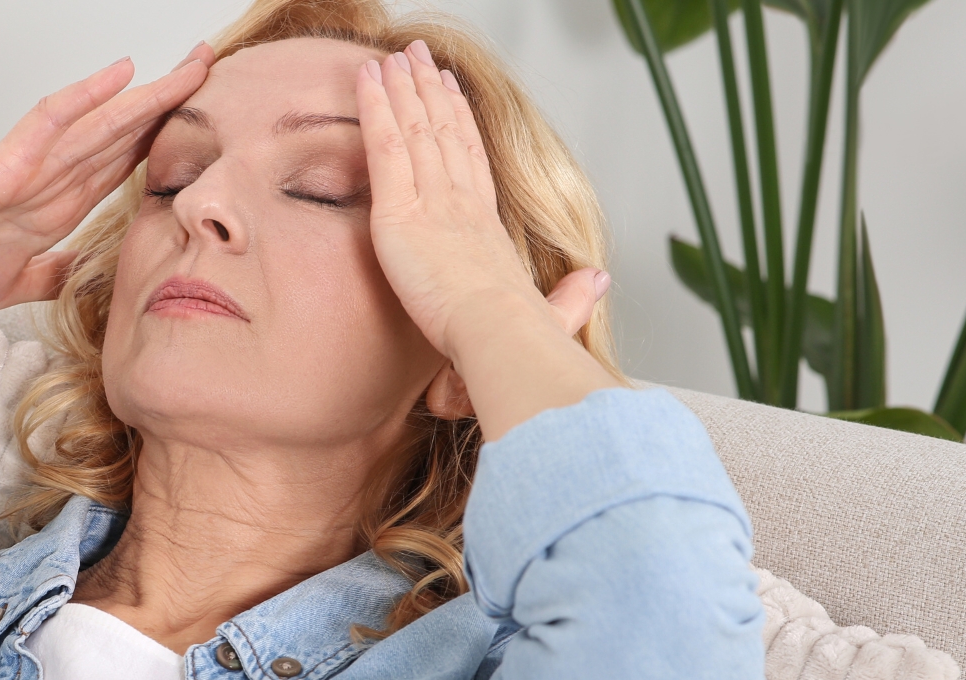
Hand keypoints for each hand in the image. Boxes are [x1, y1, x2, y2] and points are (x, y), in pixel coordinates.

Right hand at [0, 45, 216, 314]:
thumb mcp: (12, 286)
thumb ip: (52, 274)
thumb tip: (87, 273)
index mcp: (52, 209)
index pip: (118, 168)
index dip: (161, 146)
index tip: (202, 132)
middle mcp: (47, 182)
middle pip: (121, 137)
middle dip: (169, 108)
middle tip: (211, 72)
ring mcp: (27, 170)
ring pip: (99, 125)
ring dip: (146, 98)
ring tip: (191, 68)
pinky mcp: (0, 166)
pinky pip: (48, 125)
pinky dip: (83, 99)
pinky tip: (118, 75)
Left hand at [358, 42, 619, 438]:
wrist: (500, 333)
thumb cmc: (521, 335)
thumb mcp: (552, 313)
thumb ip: (572, 297)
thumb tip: (600, 282)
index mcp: (488, 227)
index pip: (472, 161)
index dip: (460, 121)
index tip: (453, 90)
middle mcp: (460, 204)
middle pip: (443, 132)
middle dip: (429, 90)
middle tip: (418, 57)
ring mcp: (431, 202)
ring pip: (415, 129)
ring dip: (402, 88)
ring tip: (392, 57)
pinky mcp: (398, 212)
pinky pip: (384, 147)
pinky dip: (374, 109)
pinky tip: (365, 80)